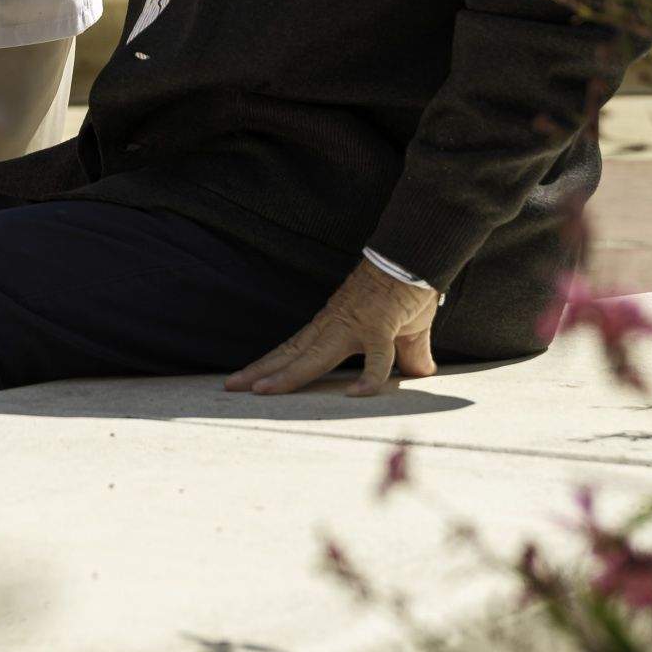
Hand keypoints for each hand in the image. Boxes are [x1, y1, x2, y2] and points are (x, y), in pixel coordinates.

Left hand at [225, 262, 440, 396]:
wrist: (416, 257)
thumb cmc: (407, 292)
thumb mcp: (404, 331)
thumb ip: (408, 355)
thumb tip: (421, 374)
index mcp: (333, 326)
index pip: (294, 349)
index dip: (271, 364)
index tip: (247, 379)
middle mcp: (336, 326)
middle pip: (292, 353)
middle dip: (262, 371)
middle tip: (230, 386)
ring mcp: (355, 326)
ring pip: (316, 355)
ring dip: (289, 375)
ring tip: (262, 391)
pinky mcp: (382, 326)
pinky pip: (377, 358)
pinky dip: (368, 378)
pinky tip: (357, 395)